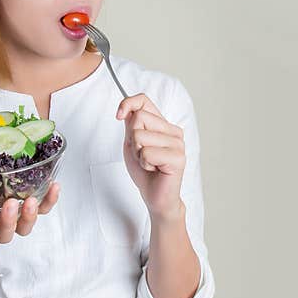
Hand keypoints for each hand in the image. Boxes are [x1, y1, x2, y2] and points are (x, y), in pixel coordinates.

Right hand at [0, 183, 60, 246]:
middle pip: (6, 234)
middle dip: (7, 221)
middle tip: (8, 203)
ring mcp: (15, 218)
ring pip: (26, 225)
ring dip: (31, 215)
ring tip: (31, 198)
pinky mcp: (31, 206)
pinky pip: (44, 207)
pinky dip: (50, 199)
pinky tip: (54, 184)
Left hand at [117, 94, 185, 220]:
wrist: (155, 196)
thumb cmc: (145, 172)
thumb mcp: (132, 143)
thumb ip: (131, 124)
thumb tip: (126, 108)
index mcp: (163, 125)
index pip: (144, 100)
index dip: (127, 104)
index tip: (118, 115)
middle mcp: (173, 131)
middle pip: (139, 118)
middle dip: (132, 140)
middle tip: (143, 155)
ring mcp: (178, 143)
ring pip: (140, 136)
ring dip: (138, 154)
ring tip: (149, 164)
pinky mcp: (178, 157)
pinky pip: (147, 153)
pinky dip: (144, 164)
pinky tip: (154, 169)